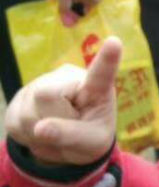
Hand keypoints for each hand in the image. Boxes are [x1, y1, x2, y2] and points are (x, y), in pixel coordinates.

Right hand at [5, 37, 121, 165]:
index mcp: (96, 87)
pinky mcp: (22, 95)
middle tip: (67, 130)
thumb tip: (39, 129)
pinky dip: (26, 135)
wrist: (68, 143)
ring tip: (54, 131)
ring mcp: (43, 82)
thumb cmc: (89, 136)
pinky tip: (39, 130)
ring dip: (38, 133)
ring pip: (28, 112)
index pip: (101, 73)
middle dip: (53, 122)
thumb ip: (71, 136)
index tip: (115, 43)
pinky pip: (15, 121)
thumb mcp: (91, 142)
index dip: (107, 59)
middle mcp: (68, 77)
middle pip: (46, 95)